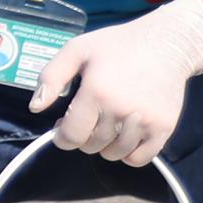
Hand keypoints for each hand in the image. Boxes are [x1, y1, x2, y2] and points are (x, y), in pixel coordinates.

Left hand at [30, 0, 202, 165]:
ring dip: (105, 144)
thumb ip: (51, 77)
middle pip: (90, 146)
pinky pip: (139, 159)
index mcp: (96, 92)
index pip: (70, 136)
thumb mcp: (77, 49)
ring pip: (113, 154)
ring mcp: (144, 121)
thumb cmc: (118, 45)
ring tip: (108, 123)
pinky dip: (129, 153)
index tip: (63, 127)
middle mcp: (121, 110)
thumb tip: (35, 107)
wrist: (167, 43)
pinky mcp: (164, 128)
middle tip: (90, 117)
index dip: (61, 137)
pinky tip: (126, 135)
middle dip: (83, 136)